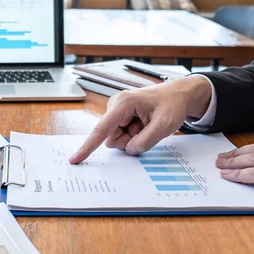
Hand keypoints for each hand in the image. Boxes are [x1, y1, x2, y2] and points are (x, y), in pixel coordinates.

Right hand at [69, 76, 212, 163]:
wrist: (178, 95)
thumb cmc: (172, 104)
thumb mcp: (165, 124)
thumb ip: (146, 140)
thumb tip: (129, 150)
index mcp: (123, 103)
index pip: (102, 129)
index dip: (88, 146)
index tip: (75, 159)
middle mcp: (115, 105)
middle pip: (111, 137)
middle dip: (128, 140)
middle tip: (147, 129)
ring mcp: (117, 111)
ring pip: (116, 138)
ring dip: (132, 138)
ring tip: (147, 125)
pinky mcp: (120, 116)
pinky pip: (121, 135)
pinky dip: (134, 135)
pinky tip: (144, 124)